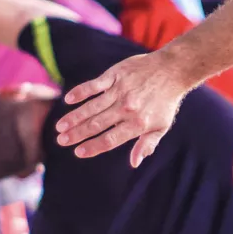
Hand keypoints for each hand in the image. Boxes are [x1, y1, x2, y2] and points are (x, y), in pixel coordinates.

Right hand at [56, 49, 192, 165]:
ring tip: (60, 127)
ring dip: (74, 117)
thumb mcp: (161, 127)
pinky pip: (95, 85)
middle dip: (77, 134)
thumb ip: (146, 144)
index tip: (78, 152)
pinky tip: (68, 100)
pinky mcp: (116, 75)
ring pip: (92, 107)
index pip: (111, 139)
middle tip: (61, 141)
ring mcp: (120, 90)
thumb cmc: (165, 102)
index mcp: (138, 123)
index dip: (93, 146)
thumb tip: (134, 163)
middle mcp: (127, 108)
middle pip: (97, 124)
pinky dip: (81, 92)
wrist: (172, 70)